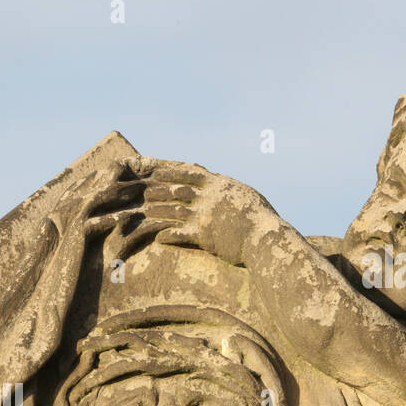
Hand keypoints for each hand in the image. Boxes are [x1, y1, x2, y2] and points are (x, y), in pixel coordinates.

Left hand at [125, 158, 278, 265]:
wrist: (265, 236)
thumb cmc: (260, 217)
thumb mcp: (244, 195)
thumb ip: (227, 188)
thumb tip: (218, 181)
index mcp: (218, 185)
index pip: (190, 172)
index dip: (171, 171)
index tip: (155, 168)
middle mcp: (208, 197)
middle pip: (176, 190)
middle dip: (156, 189)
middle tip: (139, 188)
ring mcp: (204, 215)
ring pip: (173, 210)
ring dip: (155, 210)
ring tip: (141, 211)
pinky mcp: (204, 235)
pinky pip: (179, 234)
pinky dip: (166, 235)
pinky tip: (156, 237)